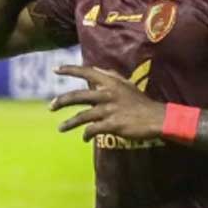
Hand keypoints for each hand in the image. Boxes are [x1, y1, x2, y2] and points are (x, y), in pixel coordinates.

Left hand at [50, 65, 164, 142]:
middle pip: (77, 96)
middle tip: (50, 106)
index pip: (87, 72)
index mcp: (111, 82)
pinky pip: (92, 129)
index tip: (55, 70)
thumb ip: (112, 76)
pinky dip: (87, 134)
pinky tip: (85, 138)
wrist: (156, 118)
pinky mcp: (112, 124)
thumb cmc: (141, 102)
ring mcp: (109, 110)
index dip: (70, 70)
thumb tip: (97, 70)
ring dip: (69, 123)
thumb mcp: (127, 85)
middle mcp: (108, 94)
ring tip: (60, 128)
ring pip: (82, 116)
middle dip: (61, 101)